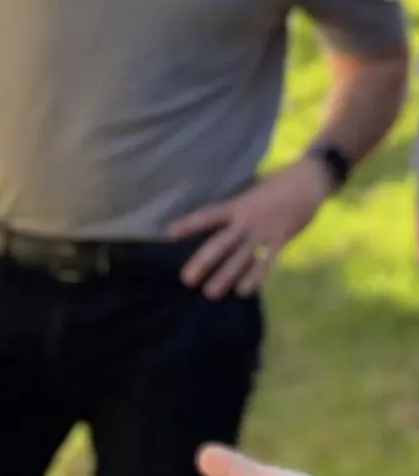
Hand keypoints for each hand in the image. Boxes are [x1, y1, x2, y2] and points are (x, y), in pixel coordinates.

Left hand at [168, 158, 331, 298]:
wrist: (307, 181)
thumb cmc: (273, 186)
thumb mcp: (248, 192)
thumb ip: (233, 208)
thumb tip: (213, 222)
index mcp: (236, 205)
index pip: (207, 215)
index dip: (188, 224)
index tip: (169, 233)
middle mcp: (246, 220)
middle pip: (221, 244)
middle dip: (204, 262)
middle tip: (186, 279)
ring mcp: (264, 232)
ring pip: (241, 258)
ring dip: (226, 277)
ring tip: (210, 293)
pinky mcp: (281, 241)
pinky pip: (267, 263)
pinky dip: (255, 277)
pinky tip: (244, 291)